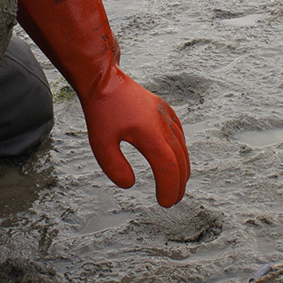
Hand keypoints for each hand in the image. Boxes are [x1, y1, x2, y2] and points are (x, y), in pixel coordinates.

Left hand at [80, 67, 189, 206]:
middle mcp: (163, 124)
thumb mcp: (100, 143)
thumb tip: (130, 184)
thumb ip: (114, 167)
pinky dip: (181, 151)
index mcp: (150, 134)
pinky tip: (177, 159)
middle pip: (179, 161)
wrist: (104, 80)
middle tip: (173, 200)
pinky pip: (179, 134)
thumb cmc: (100, 111)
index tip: (164, 203)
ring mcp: (166, 116)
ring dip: (182, 169)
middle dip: (178, 183)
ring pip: (182, 148)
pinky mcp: (165, 110)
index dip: (169, 188)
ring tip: (177, 185)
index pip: (167, 168)